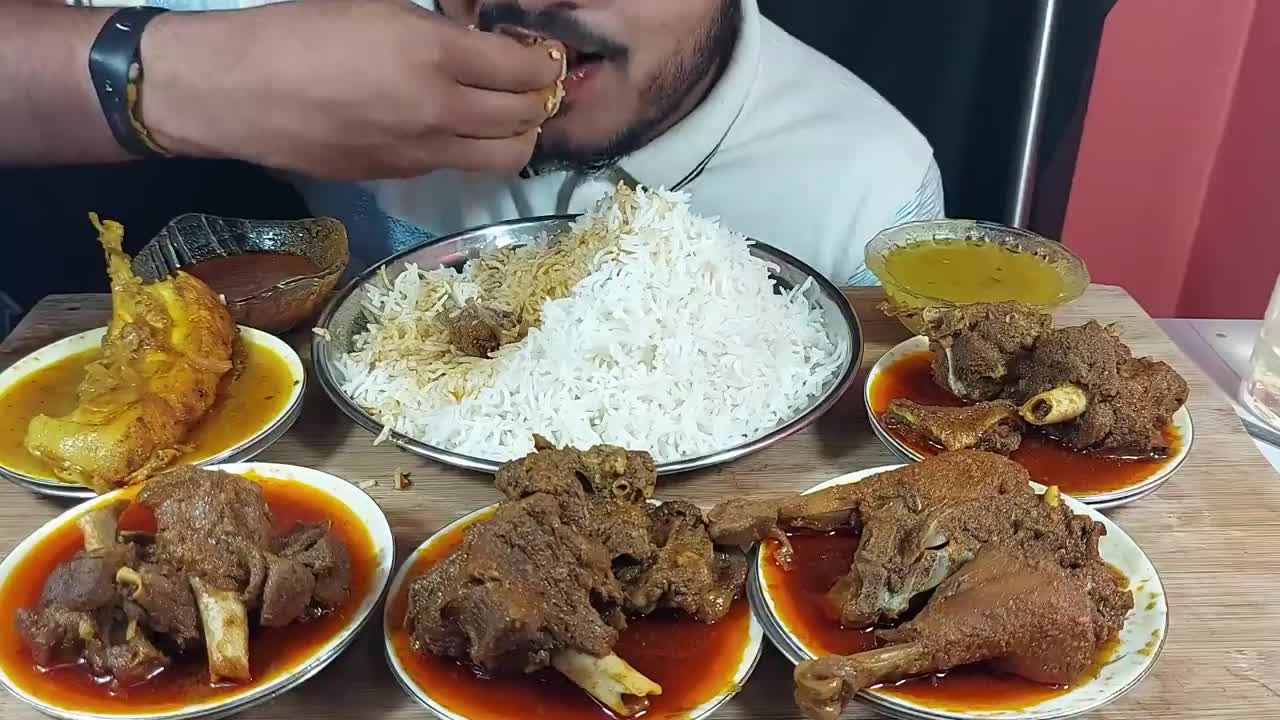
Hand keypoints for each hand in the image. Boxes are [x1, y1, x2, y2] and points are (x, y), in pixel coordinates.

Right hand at [139, 0, 561, 178]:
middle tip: (530, 81)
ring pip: (506, 156)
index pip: (525, 70)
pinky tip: (453, 124)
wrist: (233, 92)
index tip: (540, 52)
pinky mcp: (400, 175)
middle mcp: (439, 111)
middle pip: (528, 118)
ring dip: (516, 132)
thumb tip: (480, 36)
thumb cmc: (297, 31)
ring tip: (502, 110)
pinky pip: (459, 164)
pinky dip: (472, 147)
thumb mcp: (376, 5)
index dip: (543, 60)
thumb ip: (440, 25)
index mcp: (434, 55)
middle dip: (540, 98)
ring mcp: (422, 151)